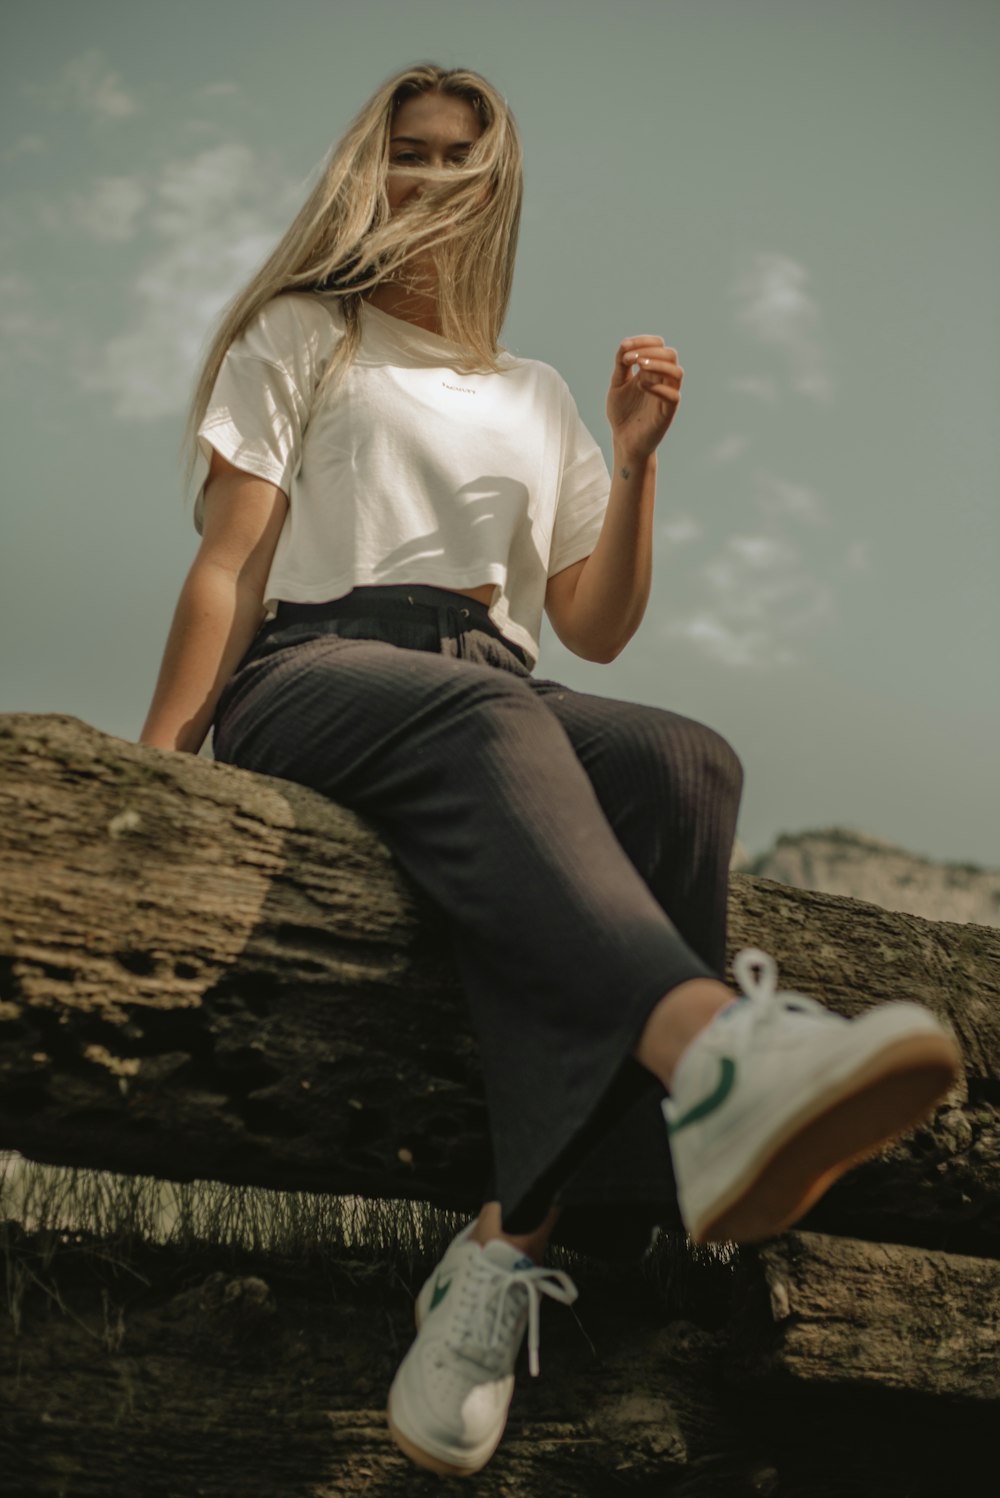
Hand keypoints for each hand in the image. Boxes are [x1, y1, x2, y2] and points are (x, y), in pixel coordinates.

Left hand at [606, 335, 683, 462]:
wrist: (624, 441)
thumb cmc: (623, 413)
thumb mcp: (617, 384)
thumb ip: (621, 365)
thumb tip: (626, 343)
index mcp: (653, 371)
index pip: (659, 345)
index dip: (644, 341)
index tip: (624, 347)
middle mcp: (663, 380)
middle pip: (671, 354)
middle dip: (650, 350)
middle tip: (630, 359)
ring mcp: (667, 396)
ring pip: (677, 372)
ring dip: (657, 365)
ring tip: (638, 368)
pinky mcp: (667, 413)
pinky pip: (673, 396)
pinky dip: (659, 387)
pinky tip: (641, 386)